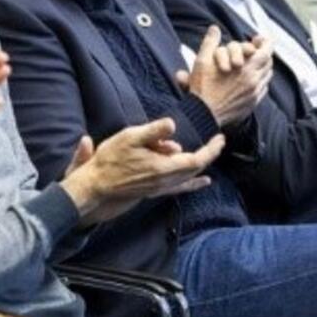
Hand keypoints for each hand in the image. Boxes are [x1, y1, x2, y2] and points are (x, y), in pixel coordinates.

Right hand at [62, 118, 225, 223]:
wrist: (96, 185)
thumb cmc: (111, 159)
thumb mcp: (130, 137)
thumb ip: (153, 131)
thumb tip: (173, 125)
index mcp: (163, 167)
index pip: (197, 159)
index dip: (211, 149)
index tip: (220, 138)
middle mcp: (166, 181)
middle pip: (196, 168)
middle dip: (210, 154)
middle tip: (218, 140)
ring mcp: (160, 188)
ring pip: (190, 177)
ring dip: (202, 164)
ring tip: (211, 152)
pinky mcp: (154, 191)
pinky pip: (181, 188)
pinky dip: (195, 184)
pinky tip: (204, 183)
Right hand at [175, 25, 272, 126]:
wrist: (203, 114)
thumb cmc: (202, 89)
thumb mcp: (202, 61)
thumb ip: (210, 42)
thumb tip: (214, 29)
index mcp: (246, 68)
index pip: (267, 50)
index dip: (265, 42)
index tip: (258, 39)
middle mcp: (255, 81)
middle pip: (269, 62)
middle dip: (263, 54)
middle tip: (254, 51)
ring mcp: (255, 93)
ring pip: (267, 76)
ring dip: (262, 68)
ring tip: (251, 64)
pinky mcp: (252, 103)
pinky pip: (263, 89)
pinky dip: (259, 82)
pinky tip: (249, 80)